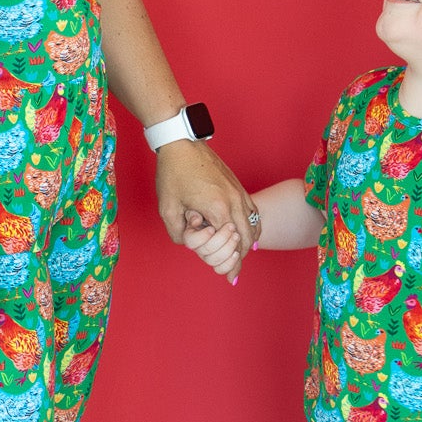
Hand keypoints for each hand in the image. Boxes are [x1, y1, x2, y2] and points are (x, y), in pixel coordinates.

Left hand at [155, 140, 256, 278]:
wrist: (181, 143)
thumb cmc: (173, 173)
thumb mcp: (168, 208)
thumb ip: (178, 233)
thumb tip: (190, 243)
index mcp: (218, 208)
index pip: (231, 245)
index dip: (230, 264)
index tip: (229, 278)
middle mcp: (234, 201)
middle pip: (247, 238)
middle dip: (240, 258)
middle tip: (233, 271)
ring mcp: (239, 192)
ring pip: (254, 225)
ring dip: (248, 243)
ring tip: (239, 256)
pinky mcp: (238, 186)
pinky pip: (253, 212)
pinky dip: (252, 227)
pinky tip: (246, 235)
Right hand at [183, 217, 243, 278]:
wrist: (219, 222)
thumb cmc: (208, 214)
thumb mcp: (200, 210)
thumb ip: (195, 214)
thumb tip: (196, 220)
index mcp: (192, 236)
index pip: (191, 241)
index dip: (202, 237)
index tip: (212, 228)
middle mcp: (199, 249)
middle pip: (205, 251)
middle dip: (221, 239)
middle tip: (231, 227)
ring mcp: (209, 257)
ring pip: (214, 261)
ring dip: (228, 248)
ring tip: (236, 236)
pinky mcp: (220, 263)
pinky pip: (221, 269)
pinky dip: (230, 264)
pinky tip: (236, 253)